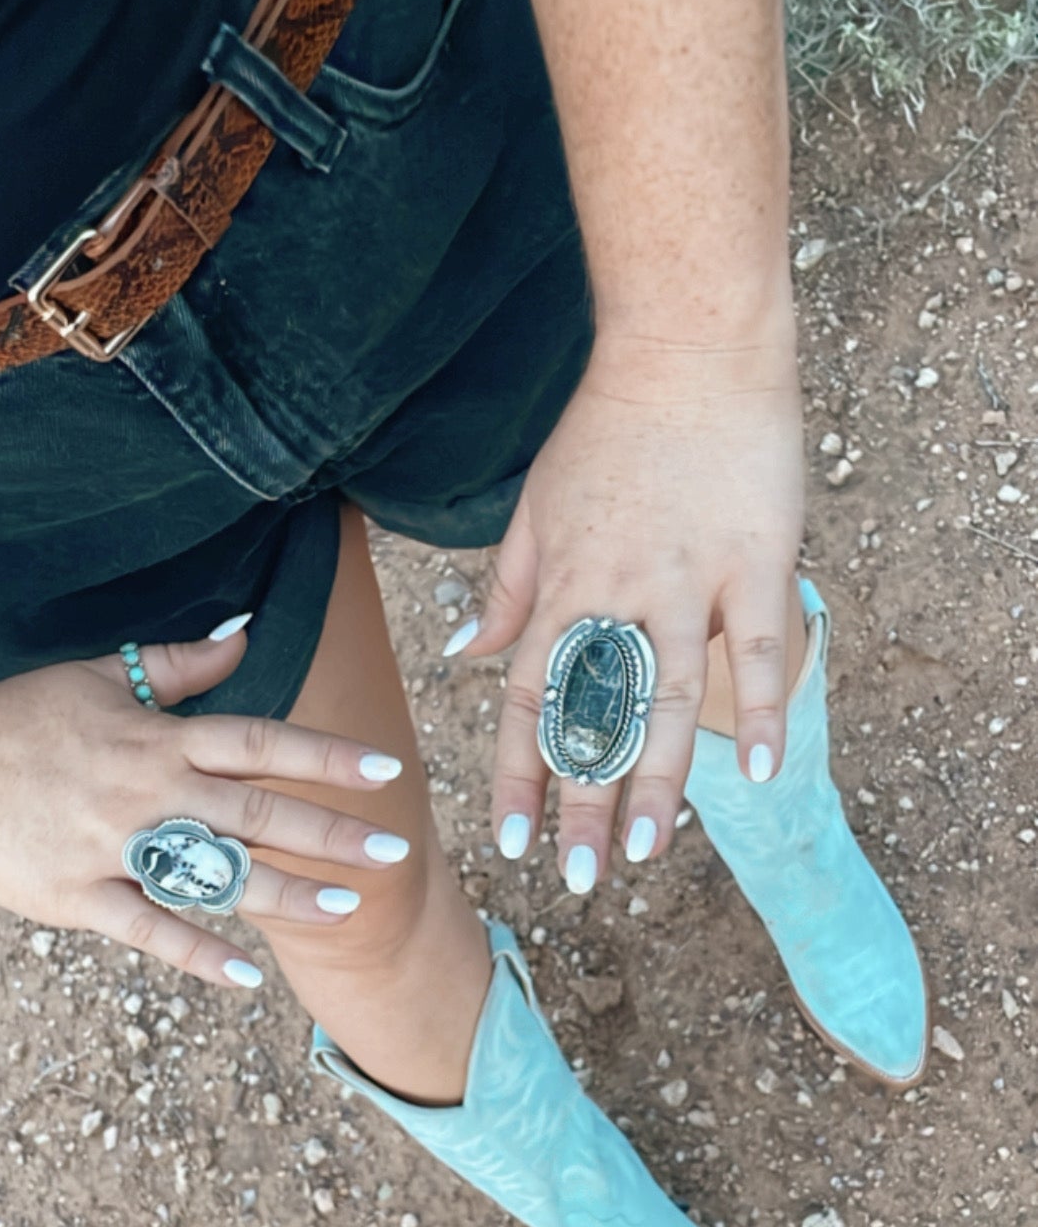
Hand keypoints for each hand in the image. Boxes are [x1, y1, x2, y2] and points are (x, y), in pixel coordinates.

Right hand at [0, 624, 408, 986]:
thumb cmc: (16, 720)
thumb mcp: (98, 677)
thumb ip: (178, 666)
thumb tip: (245, 632)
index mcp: (157, 737)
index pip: (259, 742)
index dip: (325, 755)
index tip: (386, 769)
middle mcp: (146, 790)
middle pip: (256, 813)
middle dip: (330, 833)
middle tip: (395, 852)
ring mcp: (114, 846)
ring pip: (215, 874)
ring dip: (285, 894)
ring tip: (347, 910)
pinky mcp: (78, 896)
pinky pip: (148, 930)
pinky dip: (198, 954)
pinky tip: (248, 975)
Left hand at [447, 336, 804, 882]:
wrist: (687, 347)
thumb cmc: (607, 428)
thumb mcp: (535, 507)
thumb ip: (505, 591)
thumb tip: (462, 655)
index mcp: (561, 586)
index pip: (529, 699)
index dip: (520, 775)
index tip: (513, 840)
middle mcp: (617, 594)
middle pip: (594, 716)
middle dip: (581, 804)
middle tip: (577, 878)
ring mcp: (690, 580)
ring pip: (667, 697)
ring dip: (654, 779)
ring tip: (645, 852)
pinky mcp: (756, 559)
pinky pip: (762, 645)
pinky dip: (764, 707)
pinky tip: (761, 770)